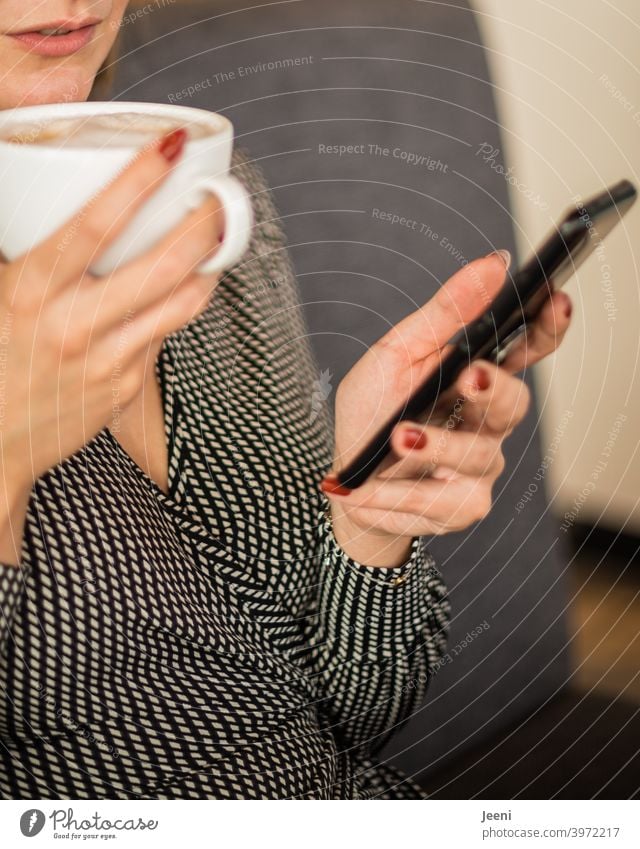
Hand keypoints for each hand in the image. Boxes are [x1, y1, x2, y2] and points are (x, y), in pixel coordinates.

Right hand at [0, 129, 223, 560]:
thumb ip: (27, 254)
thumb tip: (38, 199)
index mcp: (30, 293)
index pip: (93, 225)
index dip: (138, 180)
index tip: (169, 147)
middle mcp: (72, 326)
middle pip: (161, 266)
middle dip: (202, 225)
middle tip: (220, 198)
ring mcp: (105, 361)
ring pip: (179, 304)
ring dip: (208, 268)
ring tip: (218, 241)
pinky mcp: (125, 387)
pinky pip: (162, 336)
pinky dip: (177, 307)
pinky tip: (182, 289)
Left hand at [321, 251, 572, 566]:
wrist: (348, 481)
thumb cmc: (373, 413)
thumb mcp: (394, 355)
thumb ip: (443, 314)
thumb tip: (493, 264)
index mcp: (475, 375)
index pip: (525, 348)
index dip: (546, 327)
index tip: (554, 299)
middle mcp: (485, 420)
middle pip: (514, 403)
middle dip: (494, 391)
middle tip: (470, 379)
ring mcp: (478, 465)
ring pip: (479, 454)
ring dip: (438, 445)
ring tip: (400, 436)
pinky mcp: (463, 505)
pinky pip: (449, 501)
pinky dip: (405, 492)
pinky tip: (375, 485)